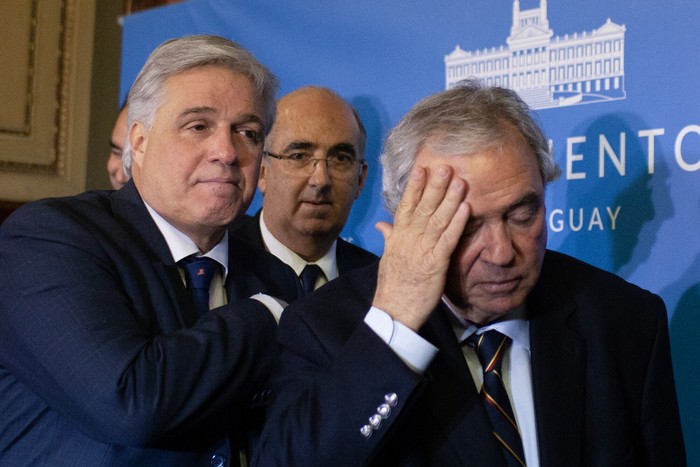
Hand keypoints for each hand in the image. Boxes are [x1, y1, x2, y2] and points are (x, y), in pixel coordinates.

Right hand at [373, 165, 468, 330]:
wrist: (394, 309)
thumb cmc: (392, 285)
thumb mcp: (387, 257)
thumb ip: (389, 238)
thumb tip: (382, 225)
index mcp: (398, 237)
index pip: (406, 206)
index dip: (414, 187)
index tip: (421, 168)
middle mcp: (409, 239)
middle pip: (423, 207)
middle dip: (434, 186)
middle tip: (445, 166)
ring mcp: (422, 250)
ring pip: (437, 220)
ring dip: (449, 199)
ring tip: (460, 181)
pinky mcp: (436, 263)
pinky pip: (448, 239)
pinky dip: (457, 223)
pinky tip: (465, 208)